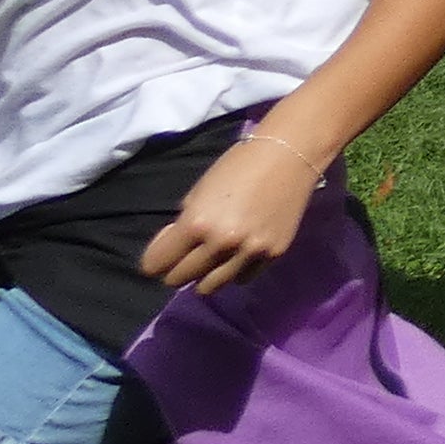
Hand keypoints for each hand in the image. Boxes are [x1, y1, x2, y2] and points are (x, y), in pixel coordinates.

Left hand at [140, 127, 320, 299]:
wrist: (288, 156)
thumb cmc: (237, 166)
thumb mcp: (198, 192)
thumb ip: (183, 224)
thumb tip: (173, 249)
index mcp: (196, 223)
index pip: (156, 264)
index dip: (156, 259)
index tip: (163, 254)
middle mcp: (220, 244)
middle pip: (180, 279)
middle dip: (177, 269)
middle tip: (186, 256)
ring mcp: (248, 252)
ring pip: (211, 287)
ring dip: (204, 276)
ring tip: (212, 260)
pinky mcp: (272, 255)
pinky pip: (242, 277)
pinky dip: (235, 269)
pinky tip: (240, 252)